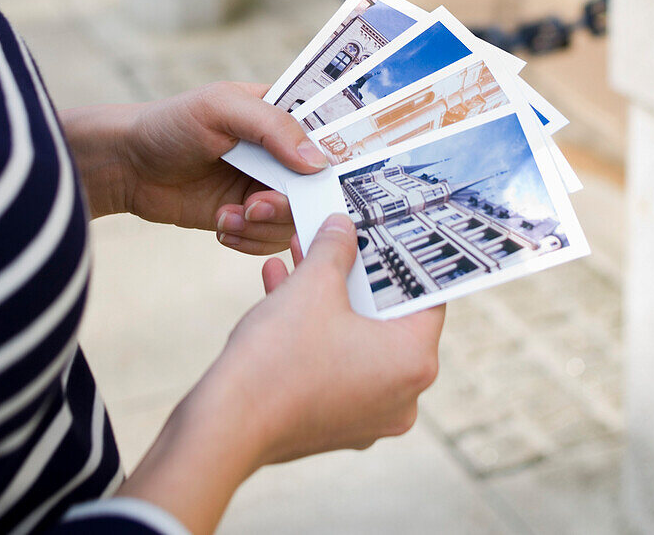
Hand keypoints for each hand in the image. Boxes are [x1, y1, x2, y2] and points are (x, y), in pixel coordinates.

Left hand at [62, 82, 326, 251]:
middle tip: (254, 204)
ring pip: (294, 218)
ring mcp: (265, 186)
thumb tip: (318, 161)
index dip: (338, 159)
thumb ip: (273, 127)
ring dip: (262, 224)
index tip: (330, 180)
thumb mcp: (221, 108)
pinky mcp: (246, 217)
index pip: (330, 136)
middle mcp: (281, 153)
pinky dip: (248, 240)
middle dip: (289, 203)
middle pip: (317, 186)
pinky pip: (268, 239)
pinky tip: (221, 228)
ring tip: (228, 216)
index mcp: (282, 115)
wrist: (126, 165)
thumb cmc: (171, 123)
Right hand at [118, 215, 444, 534]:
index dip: (404, 260)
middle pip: (388, 317)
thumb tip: (342, 227)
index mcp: (413, 361)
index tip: (387, 236)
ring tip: (299, 256)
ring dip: (328, 296)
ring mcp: (368, 415)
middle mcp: (402, 396)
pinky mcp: (334, 423)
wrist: (226, 425)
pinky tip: (279, 287)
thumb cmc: (279, 356)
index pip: (428, 298)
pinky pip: (334, 363)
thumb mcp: (313, 284)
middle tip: (339, 240)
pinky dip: (314, 329)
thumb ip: (336, 247)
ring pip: (355, 338)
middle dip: (355, 274)